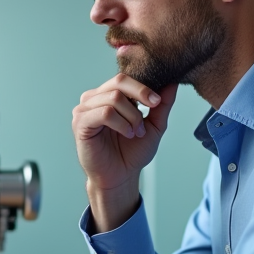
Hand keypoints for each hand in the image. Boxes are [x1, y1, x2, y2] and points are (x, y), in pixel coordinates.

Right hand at [72, 76, 177, 230]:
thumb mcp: (154, 125)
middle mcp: (94, 98)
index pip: (125, 77)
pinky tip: (127, 134)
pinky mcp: (80, 123)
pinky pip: (104, 113)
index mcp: (108, 95)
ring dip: (131, 116)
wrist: (121, 177)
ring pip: (113, 98)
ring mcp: (85, 109)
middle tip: (153, 108)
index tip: (157, 101)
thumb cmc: (132, 152)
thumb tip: (173, 82)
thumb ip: (162, 104)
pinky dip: (121, 123)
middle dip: (140, 94)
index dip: (144, 86)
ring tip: (136, 132)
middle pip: (119, 81)